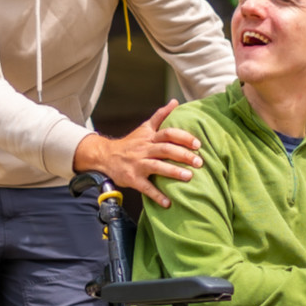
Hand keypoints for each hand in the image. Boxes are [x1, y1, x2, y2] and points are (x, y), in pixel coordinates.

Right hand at [72, 100, 203, 207]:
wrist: (105, 156)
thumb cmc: (130, 143)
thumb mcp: (144, 128)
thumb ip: (161, 116)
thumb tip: (175, 102)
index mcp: (149, 137)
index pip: (168, 133)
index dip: (183, 137)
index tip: (198, 144)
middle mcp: (144, 149)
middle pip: (165, 149)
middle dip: (183, 155)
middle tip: (199, 162)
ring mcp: (138, 164)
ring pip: (157, 166)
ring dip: (173, 172)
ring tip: (189, 177)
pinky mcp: (132, 179)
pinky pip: (145, 188)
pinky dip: (157, 195)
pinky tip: (168, 203)